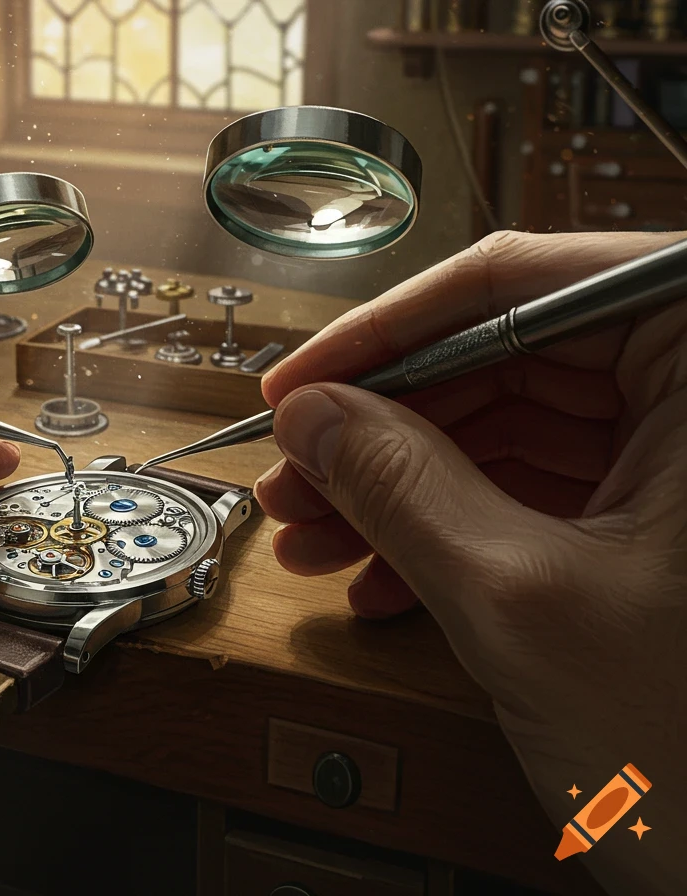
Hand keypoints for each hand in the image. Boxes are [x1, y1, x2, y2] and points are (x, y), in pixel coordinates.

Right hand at [256, 230, 685, 893]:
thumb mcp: (520, 600)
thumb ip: (401, 486)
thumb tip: (314, 414)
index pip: (523, 286)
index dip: (386, 334)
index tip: (299, 382)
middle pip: (506, 359)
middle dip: (383, 429)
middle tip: (294, 476)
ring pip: (511, 430)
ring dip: (401, 487)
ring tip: (317, 540)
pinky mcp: (668, 522)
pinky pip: (537, 492)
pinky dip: (451, 530)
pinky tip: (379, 579)